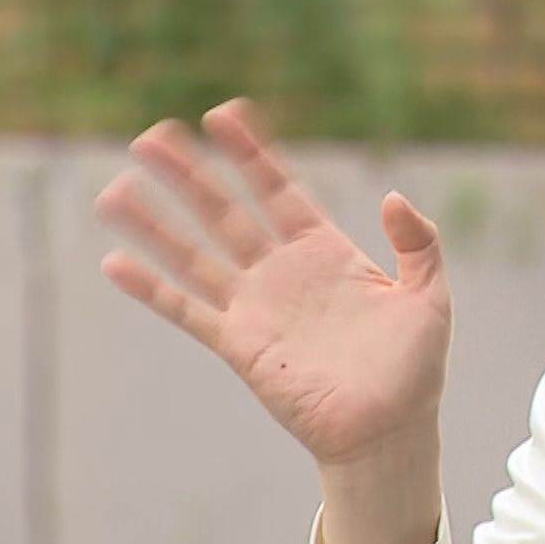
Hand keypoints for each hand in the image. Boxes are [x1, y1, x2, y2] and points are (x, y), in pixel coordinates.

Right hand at [94, 96, 451, 466]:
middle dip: (191, 173)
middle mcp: (282, 271)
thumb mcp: (430, 294)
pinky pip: (187, 310)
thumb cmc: (414, 366)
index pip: (279, 189)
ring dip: (156, 223)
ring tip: (114, 189)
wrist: (390, 430)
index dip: (252, 152)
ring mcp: (256, 306)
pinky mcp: (240, 345)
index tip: (223, 113)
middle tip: (152, 134)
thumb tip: (393, 198)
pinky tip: (115, 262)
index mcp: (325, 251)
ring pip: (195, 254)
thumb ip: (419, 242)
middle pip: (226, 210)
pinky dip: (151, 288)